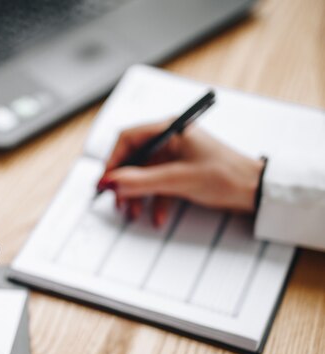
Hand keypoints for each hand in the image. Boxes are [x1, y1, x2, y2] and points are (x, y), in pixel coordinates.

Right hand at [97, 120, 264, 225]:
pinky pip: (158, 184)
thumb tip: (110, 183)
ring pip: (144, 174)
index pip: (128, 139)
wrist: (256, 192)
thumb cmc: (226, 176)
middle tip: (116, 200)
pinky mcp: (181, 172)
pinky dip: (154, 200)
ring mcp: (175, 156)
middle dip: (124, 182)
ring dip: (137, 195)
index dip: (112, 161)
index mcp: (169, 129)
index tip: (105, 182)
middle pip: (133, 158)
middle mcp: (169, 139)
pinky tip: (156, 216)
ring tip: (133, 212)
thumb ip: (141, 181)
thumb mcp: (178, 179)